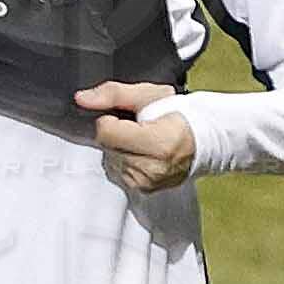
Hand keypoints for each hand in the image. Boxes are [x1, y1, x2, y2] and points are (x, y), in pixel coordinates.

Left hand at [80, 82, 196, 194]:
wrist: (201, 139)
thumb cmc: (179, 114)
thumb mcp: (148, 95)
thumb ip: (113, 94)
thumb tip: (82, 99)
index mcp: (158, 144)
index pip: (106, 133)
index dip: (112, 120)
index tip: (129, 118)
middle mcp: (152, 169)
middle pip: (106, 147)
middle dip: (116, 134)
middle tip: (139, 128)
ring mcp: (147, 182)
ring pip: (109, 160)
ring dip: (119, 148)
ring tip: (142, 140)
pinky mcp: (143, 189)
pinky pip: (117, 172)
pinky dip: (125, 160)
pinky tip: (142, 152)